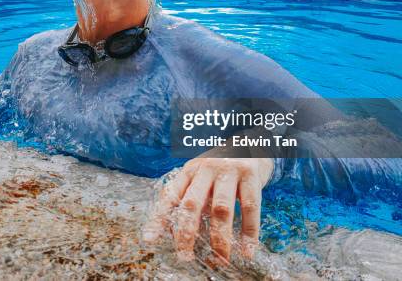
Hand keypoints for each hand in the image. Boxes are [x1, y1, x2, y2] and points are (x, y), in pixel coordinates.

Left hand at [143, 157, 272, 263]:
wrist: (252, 141)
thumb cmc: (221, 167)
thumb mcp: (201, 175)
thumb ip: (191, 197)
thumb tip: (176, 232)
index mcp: (189, 170)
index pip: (170, 194)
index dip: (158, 217)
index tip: (149, 239)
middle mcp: (206, 168)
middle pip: (192, 203)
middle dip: (186, 232)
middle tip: (185, 256)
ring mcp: (229, 170)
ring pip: (221, 209)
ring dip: (220, 238)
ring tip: (220, 259)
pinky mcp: (251, 175)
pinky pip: (250, 208)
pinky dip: (249, 233)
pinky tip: (247, 251)